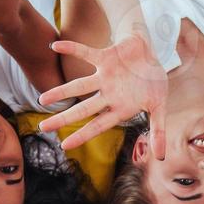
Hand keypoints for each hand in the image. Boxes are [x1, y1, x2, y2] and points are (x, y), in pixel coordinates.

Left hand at [37, 32, 169, 158]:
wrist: (150, 53)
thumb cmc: (153, 81)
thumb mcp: (160, 106)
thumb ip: (158, 130)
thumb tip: (161, 157)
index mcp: (119, 108)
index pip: (98, 126)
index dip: (82, 135)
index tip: (65, 145)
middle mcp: (108, 95)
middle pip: (83, 109)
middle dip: (64, 118)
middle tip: (43, 128)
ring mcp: (104, 77)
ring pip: (79, 86)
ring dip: (61, 92)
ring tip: (42, 99)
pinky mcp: (104, 58)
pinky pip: (86, 53)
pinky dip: (72, 49)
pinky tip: (54, 46)